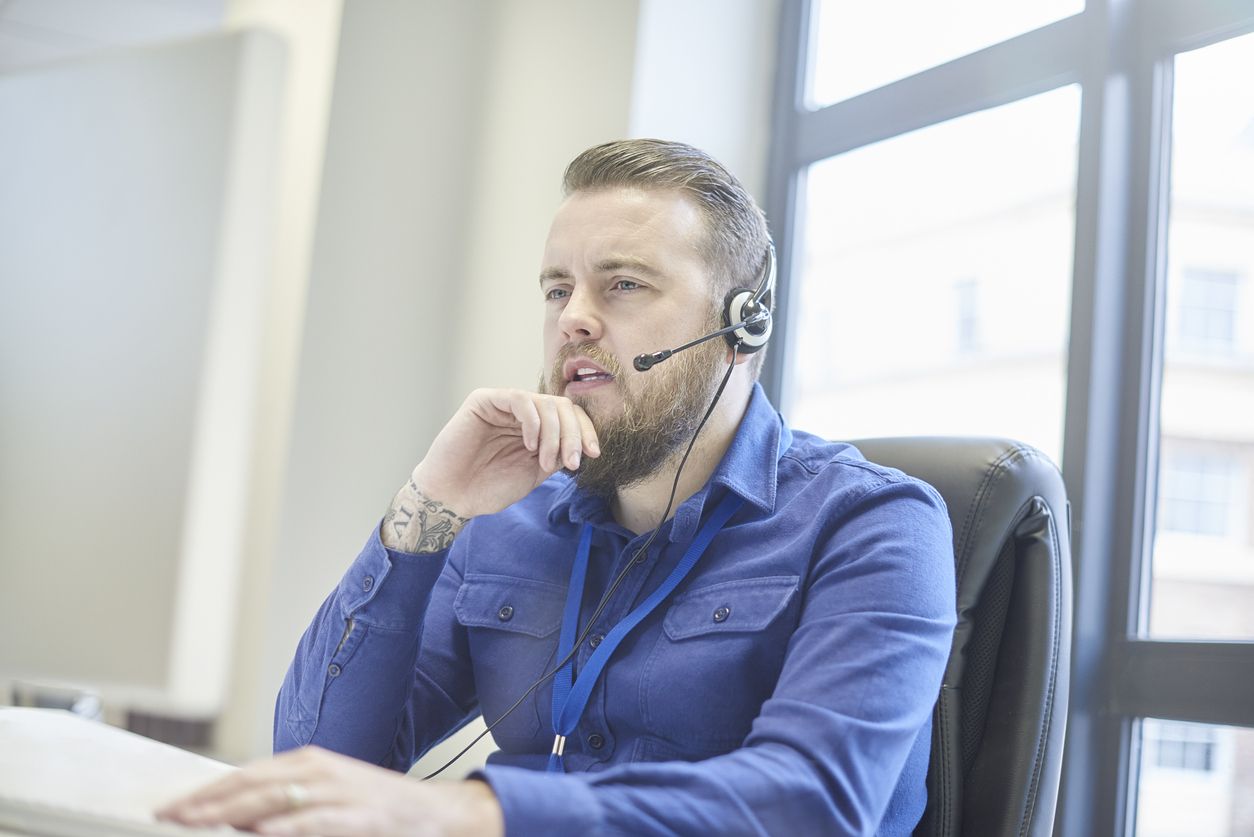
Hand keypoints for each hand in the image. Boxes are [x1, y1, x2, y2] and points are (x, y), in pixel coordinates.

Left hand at [154, 746, 502, 836]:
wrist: (431, 813)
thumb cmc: (374, 808)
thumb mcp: (324, 796)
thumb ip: (282, 804)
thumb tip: (235, 818)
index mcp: (307, 762)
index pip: (243, 774)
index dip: (205, 790)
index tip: (170, 806)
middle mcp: (318, 770)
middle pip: (248, 784)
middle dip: (204, 802)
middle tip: (168, 816)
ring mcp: (336, 792)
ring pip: (271, 799)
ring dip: (228, 812)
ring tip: (195, 823)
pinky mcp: (354, 816)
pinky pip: (310, 822)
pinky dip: (281, 827)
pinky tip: (257, 832)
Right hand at [412, 388, 599, 519]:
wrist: (453, 498)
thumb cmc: (489, 488)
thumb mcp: (535, 472)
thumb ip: (557, 454)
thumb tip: (585, 444)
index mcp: (535, 428)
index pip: (569, 417)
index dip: (585, 431)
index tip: (594, 454)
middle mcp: (521, 413)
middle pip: (562, 407)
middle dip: (573, 434)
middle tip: (570, 463)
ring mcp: (503, 405)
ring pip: (545, 403)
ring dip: (554, 434)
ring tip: (545, 461)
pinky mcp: (484, 401)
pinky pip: (519, 399)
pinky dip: (532, 422)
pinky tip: (529, 445)